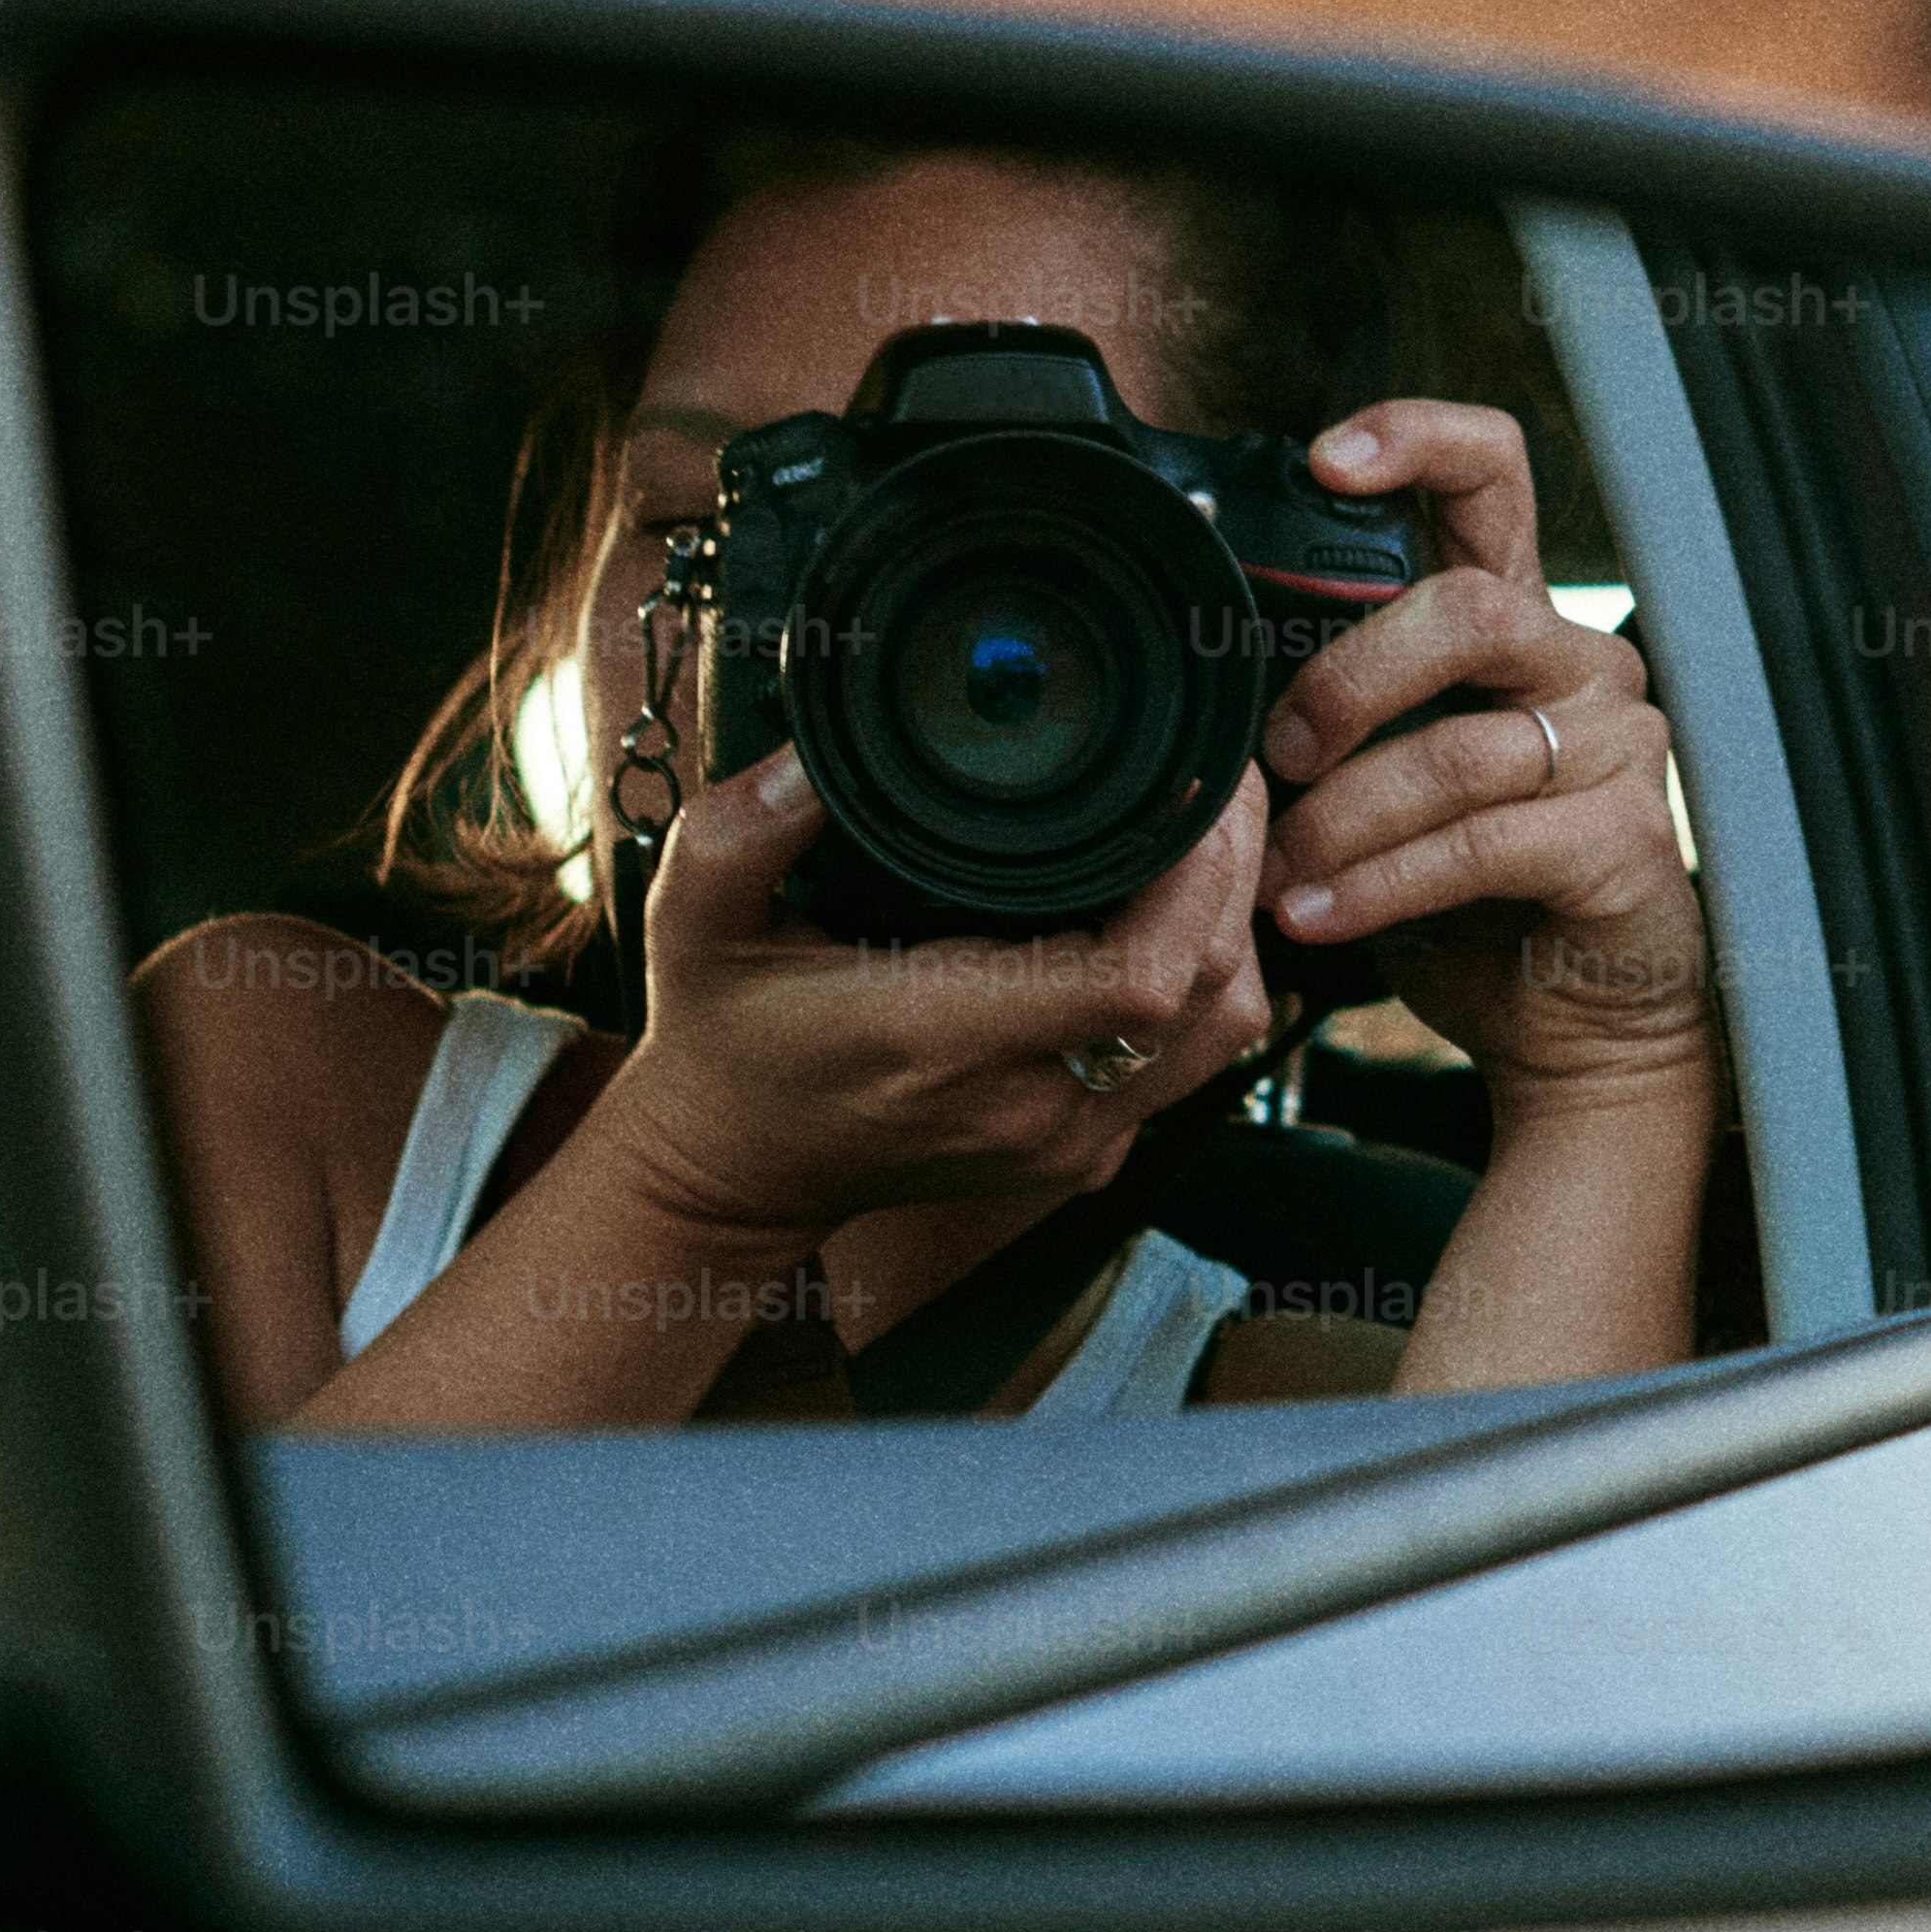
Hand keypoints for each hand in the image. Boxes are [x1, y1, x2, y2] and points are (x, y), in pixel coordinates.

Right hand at [567, 744, 1277, 1265]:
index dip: (1194, 876)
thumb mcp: (696, 918)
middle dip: (1231, 867)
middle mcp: (1027, 1108)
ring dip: (1234, 921)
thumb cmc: (722, 1038)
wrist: (732, 1175)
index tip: (1186, 782)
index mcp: (941, 1040)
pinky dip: (1210, 974)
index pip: (1137, 978)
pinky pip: (1196, 1056)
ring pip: (1225, 1026)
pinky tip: (1177, 904)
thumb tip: (816, 756)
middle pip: (1206, 990)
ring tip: (1202, 828)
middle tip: (1211, 769)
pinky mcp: (1087, 1151)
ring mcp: (1068, 1143)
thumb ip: (742, 828)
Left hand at [1258, 397, 1709, 1095]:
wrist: (1572, 1025)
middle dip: (1345, 683)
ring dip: (1342, 818)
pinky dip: (1381, 885)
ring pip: (1459, 747)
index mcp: (1512, 620)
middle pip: (1466, 608)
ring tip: (1277, 874)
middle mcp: (1575, 663)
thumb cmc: (1467, 894)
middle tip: (1275, 756)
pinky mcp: (1626, 837)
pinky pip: (1482, 844)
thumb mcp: (1382, 778)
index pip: (1491, 475)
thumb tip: (1211, 682)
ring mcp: (1614, 746)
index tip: (1324, 458)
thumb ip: (1334, 713)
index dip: (1416, 440)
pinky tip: (1321, 915)